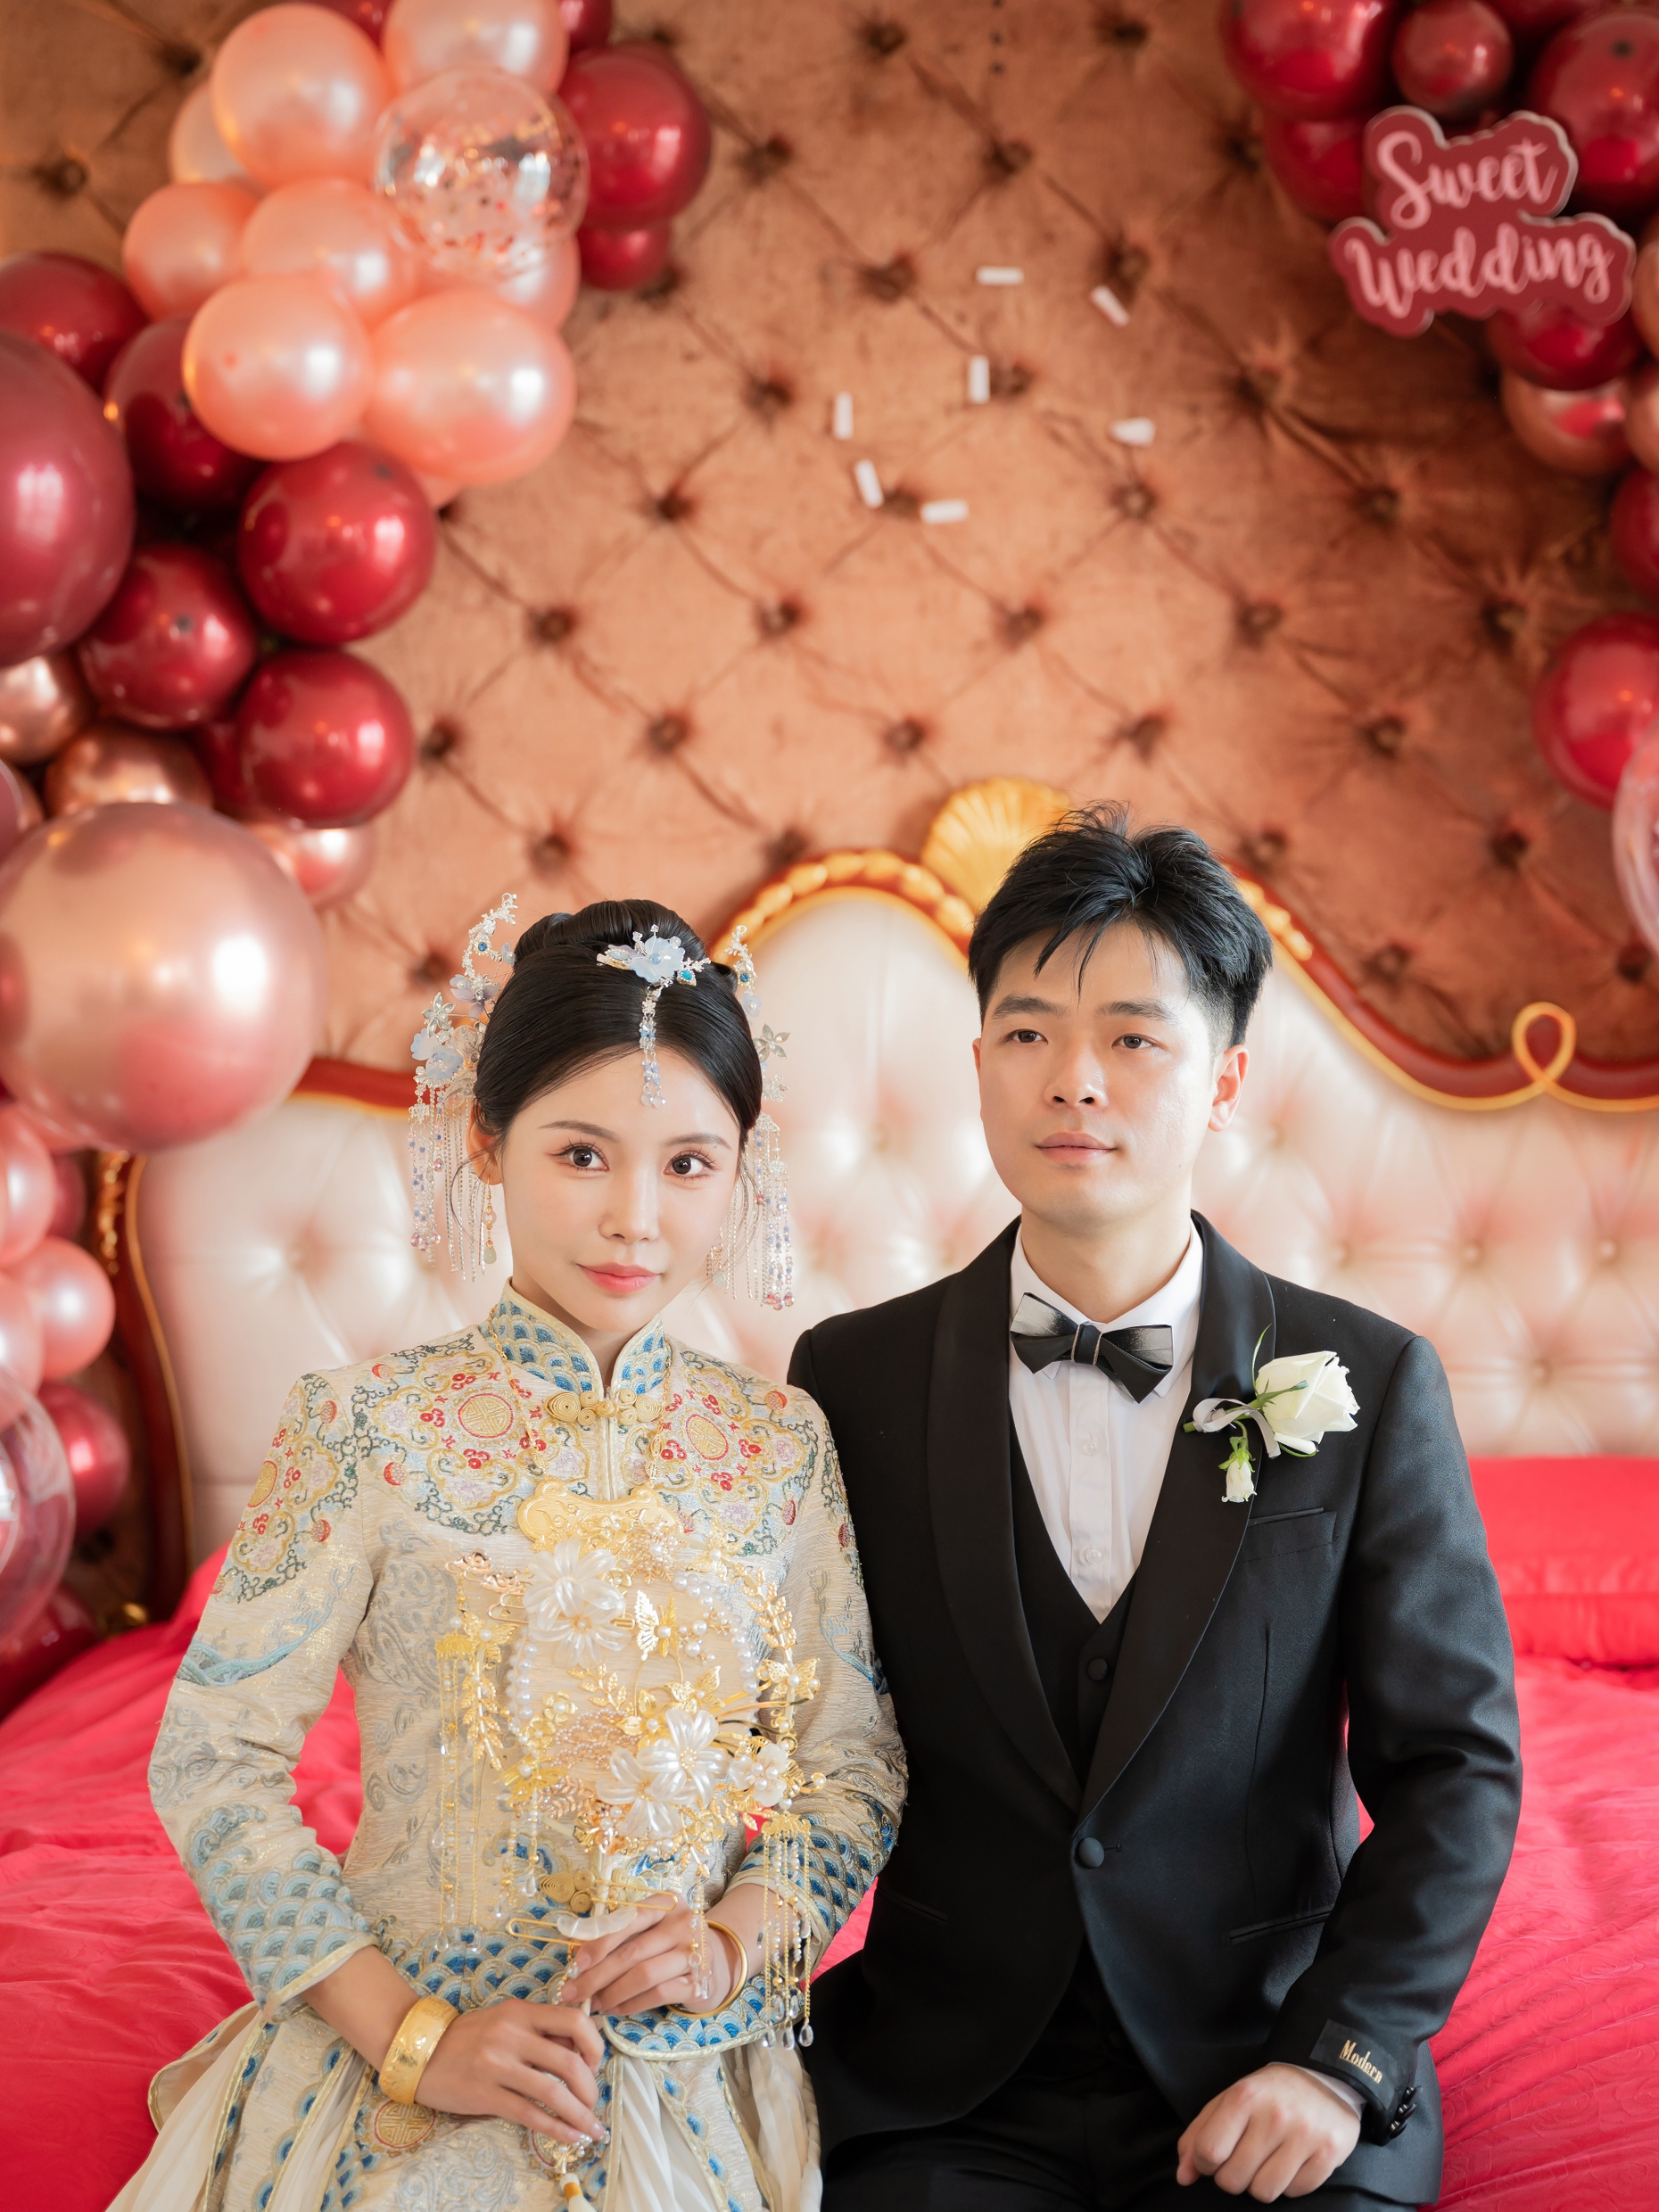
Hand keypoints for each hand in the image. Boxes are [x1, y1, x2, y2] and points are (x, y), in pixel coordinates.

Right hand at [415, 1997, 604, 2146]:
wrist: (422, 2051)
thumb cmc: (469, 2037)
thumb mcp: (506, 2020)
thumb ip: (538, 2033)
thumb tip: (578, 2055)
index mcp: (521, 2012)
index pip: (574, 2022)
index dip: (594, 2046)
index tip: (596, 2065)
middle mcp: (512, 2035)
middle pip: (568, 2062)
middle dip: (590, 2089)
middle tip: (594, 2103)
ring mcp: (497, 2066)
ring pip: (553, 2092)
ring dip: (579, 2114)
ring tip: (591, 2128)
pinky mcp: (485, 2095)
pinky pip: (529, 2114)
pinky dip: (555, 2128)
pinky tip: (569, 2136)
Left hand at [562, 1895, 743, 2017]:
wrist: (717, 1961)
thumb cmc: (670, 1943)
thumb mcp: (649, 1929)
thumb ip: (618, 1933)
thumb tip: (574, 1947)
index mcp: (665, 1902)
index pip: (627, 1920)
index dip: (598, 1943)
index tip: (575, 1965)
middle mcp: (682, 1923)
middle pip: (632, 1952)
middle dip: (597, 1976)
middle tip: (574, 1994)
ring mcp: (693, 1951)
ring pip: (644, 1975)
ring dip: (612, 1993)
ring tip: (594, 2004)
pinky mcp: (699, 1980)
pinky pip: (658, 1994)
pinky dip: (632, 2004)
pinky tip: (615, 2010)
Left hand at [1176, 2064, 1360, 2199]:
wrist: (1323, 2075)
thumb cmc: (1268, 2093)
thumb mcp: (1229, 2100)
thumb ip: (1199, 2135)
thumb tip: (1183, 2176)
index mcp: (1243, 2097)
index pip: (1208, 2152)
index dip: (1205, 2164)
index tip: (1215, 2157)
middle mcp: (1274, 2115)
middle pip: (1233, 2179)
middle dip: (1233, 2176)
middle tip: (1245, 2157)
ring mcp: (1304, 2135)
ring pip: (1264, 2192)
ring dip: (1261, 2183)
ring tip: (1268, 2160)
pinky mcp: (1328, 2153)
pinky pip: (1295, 2192)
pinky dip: (1289, 2184)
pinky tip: (1293, 2160)